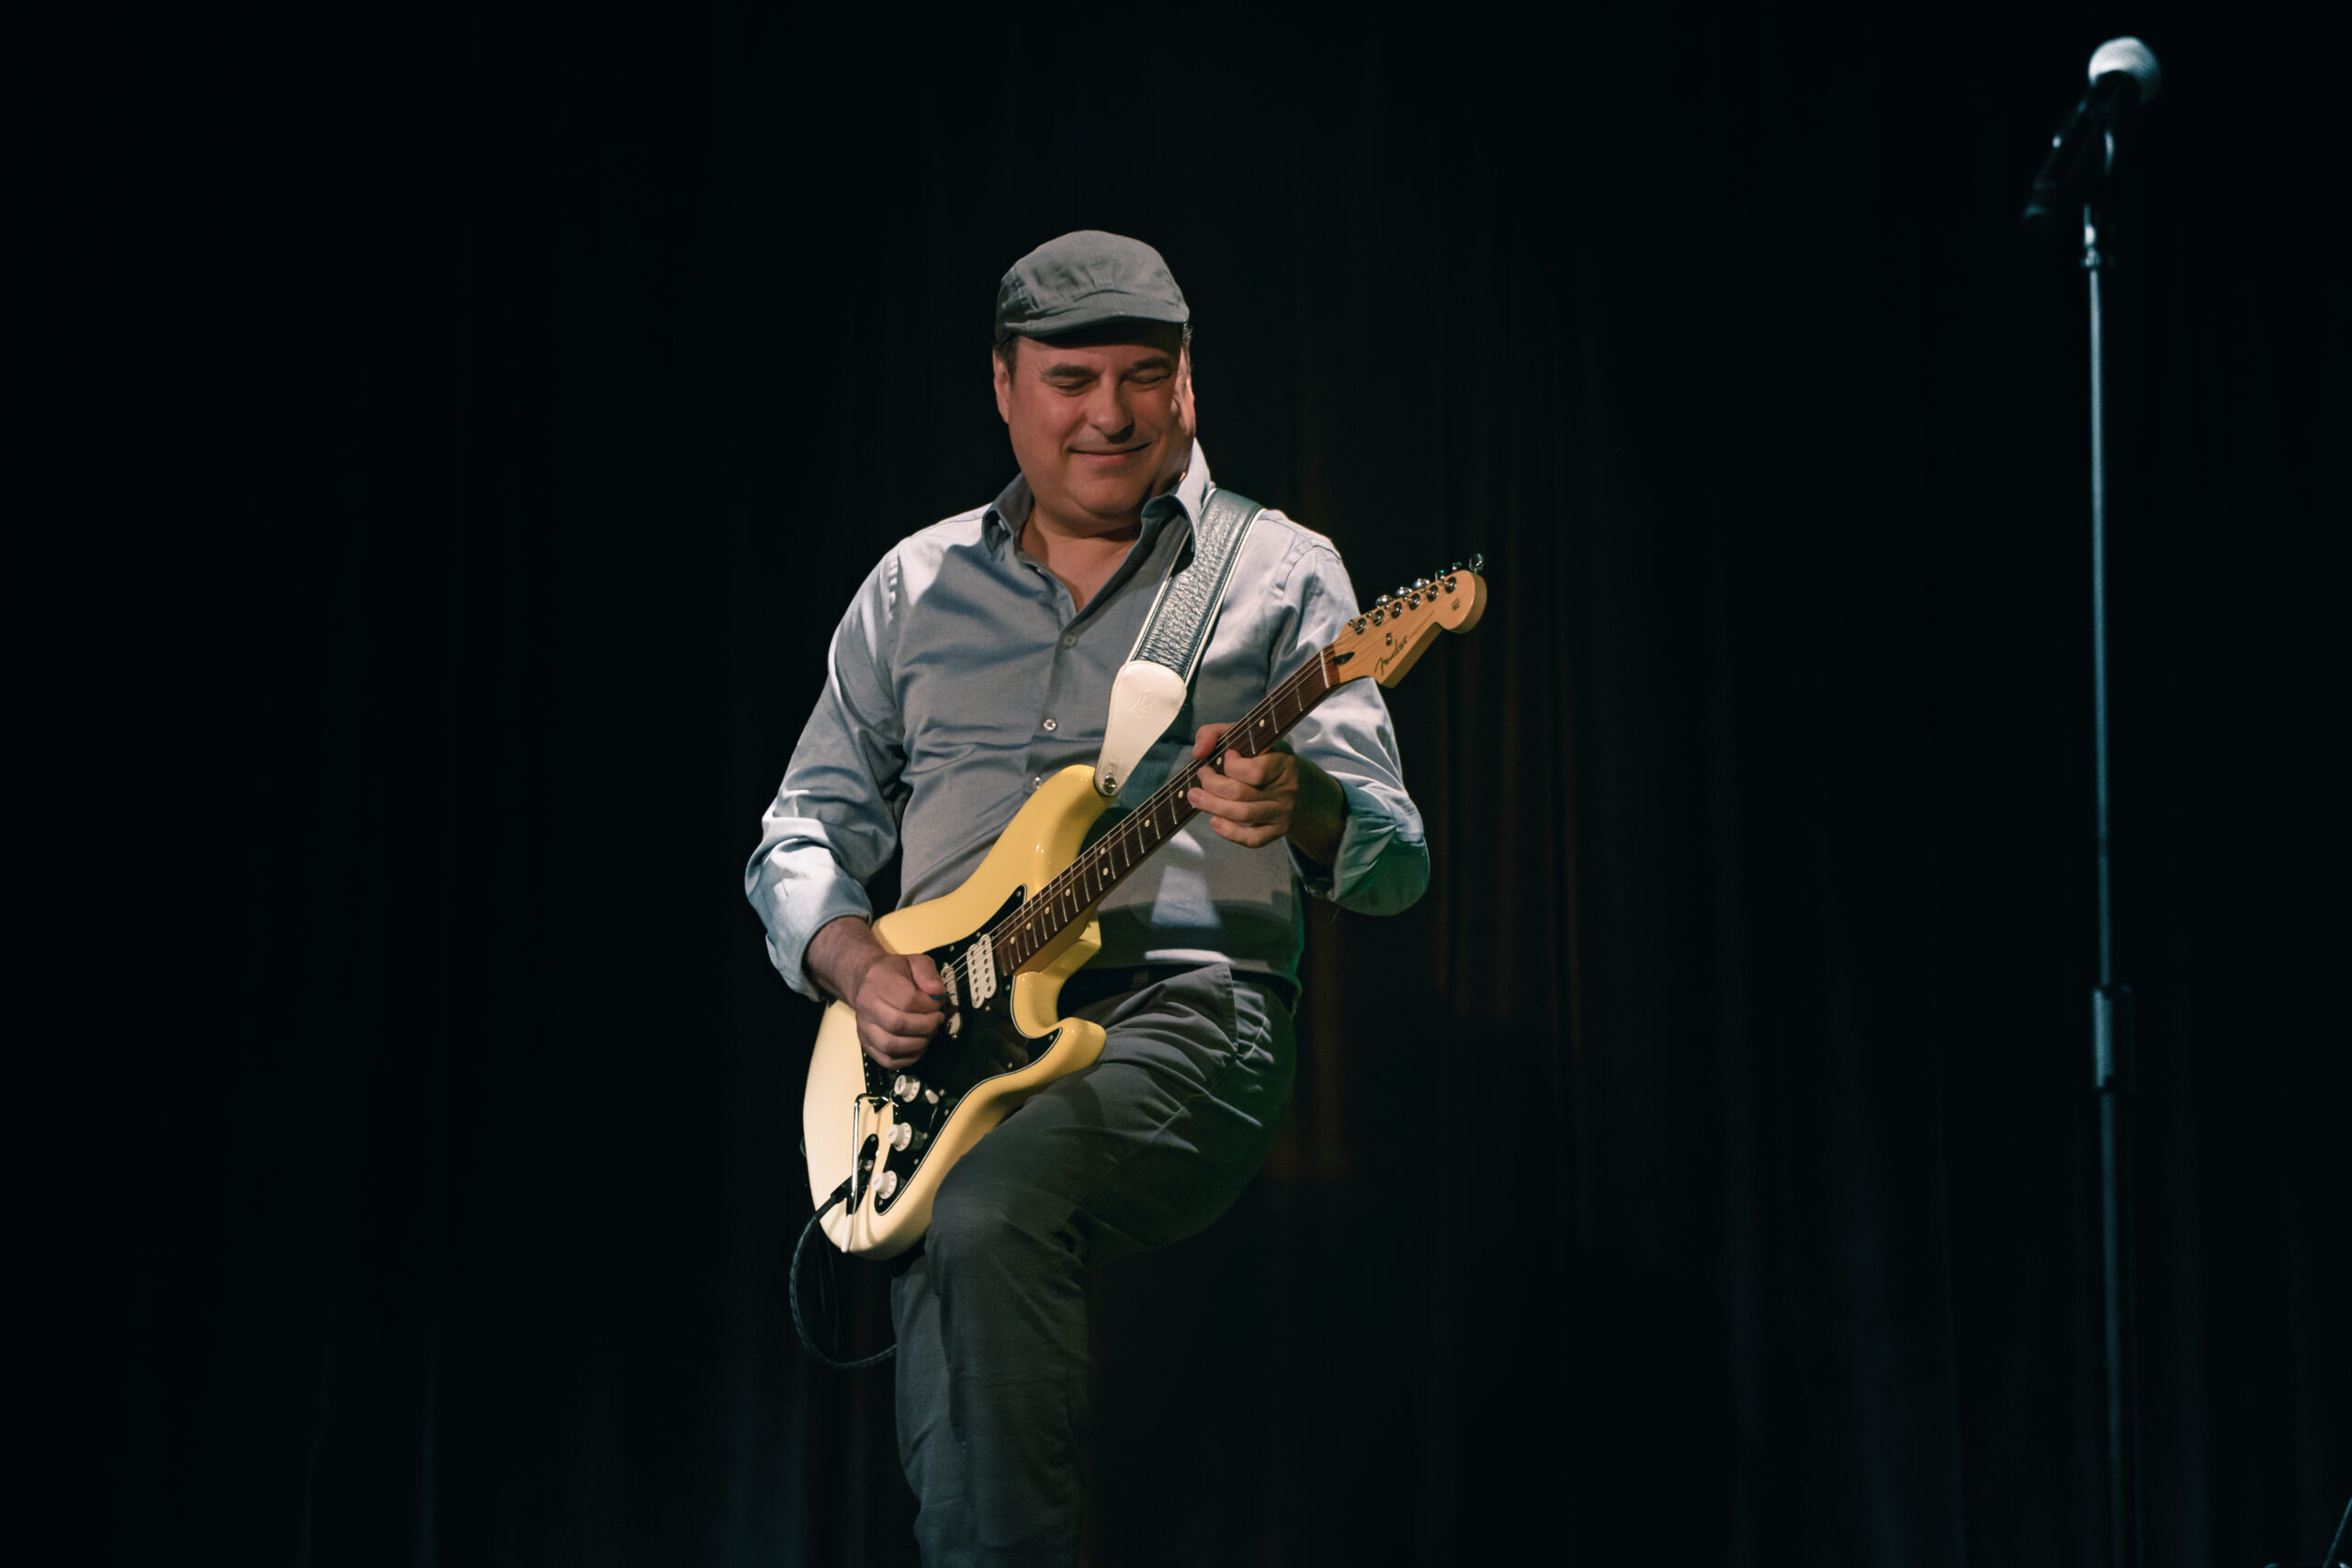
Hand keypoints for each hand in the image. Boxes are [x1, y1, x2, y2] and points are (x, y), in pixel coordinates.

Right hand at [849, 950, 946, 1070]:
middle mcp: (866, 1005)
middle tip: (937, 1019)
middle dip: (926, 1026)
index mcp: (879, 981)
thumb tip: (938, 993)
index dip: (929, 1006)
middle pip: (898, 1024)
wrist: (866, 982)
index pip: (907, 1000)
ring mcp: (864, 1027)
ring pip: (891, 1045)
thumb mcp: (915, 962)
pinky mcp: (866, 1043)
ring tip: (929, 1032)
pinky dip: (908, 1058)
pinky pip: (887, 1060)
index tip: (938, 1004)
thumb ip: (928, 974)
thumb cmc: (894, 973)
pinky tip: (919, 1046)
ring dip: (918, 1043)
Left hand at [1186, 723, 1345, 863]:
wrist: (1296, 783)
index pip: (1255, 771)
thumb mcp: (1244, 736)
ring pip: (1243, 814)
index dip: (1232, 766)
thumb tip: (1199, 752)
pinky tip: (1214, 821)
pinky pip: (1254, 839)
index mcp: (1283, 761)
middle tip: (1201, 775)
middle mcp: (1286, 788)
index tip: (1226, 756)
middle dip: (1212, 784)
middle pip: (1241, 793)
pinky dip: (1230, 833)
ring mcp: (1283, 812)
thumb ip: (1215, 733)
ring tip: (1195, 797)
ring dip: (1212, 806)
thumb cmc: (1261, 756)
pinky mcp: (1278, 830)